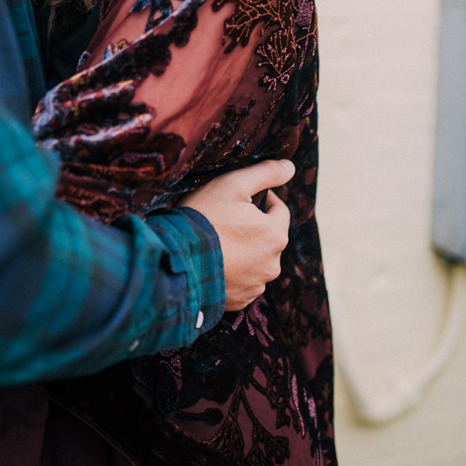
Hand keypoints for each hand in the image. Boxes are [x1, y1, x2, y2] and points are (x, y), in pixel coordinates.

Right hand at [178, 159, 293, 311]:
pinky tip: (214, 262)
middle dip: (252, 227)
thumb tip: (290, 166)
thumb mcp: (231, 185)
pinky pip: (242, 281)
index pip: (279, 210)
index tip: (239, 199)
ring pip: (256, 260)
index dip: (262, 200)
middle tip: (223, 220)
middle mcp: (272, 263)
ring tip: (216, 243)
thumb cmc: (203, 218)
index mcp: (275, 234)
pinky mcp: (240, 299)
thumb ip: (265, 173)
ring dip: (243, 251)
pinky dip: (233, 271)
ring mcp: (256, 284)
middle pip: (267, 237)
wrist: (176, 260)